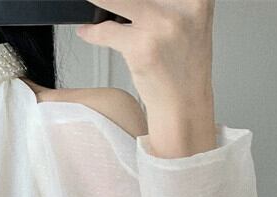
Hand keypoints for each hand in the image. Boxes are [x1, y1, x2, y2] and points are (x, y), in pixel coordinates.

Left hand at [76, 0, 216, 157]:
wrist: (183, 105)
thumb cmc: (183, 67)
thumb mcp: (188, 22)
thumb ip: (167, 2)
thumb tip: (127, 1)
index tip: (127, 2)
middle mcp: (183, 6)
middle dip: (115, 2)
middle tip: (111, 6)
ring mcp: (161, 26)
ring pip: (116, 0)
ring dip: (100, 3)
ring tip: (91, 6)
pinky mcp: (142, 47)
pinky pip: (107, 30)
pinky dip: (93, 32)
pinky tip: (88, 31)